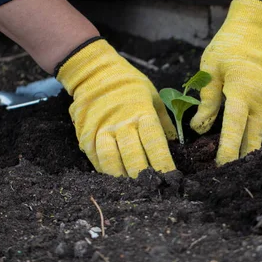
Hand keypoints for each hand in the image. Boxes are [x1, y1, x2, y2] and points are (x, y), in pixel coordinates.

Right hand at [56, 38, 176, 177]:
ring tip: (133, 188)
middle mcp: (121, 123)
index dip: (163, 164)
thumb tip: (176, 142)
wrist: (93, 72)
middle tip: (153, 190)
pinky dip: (106, 171)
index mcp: (141, 113)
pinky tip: (114, 178)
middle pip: (133, 157)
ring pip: (112, 162)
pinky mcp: (86, 135)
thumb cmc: (128, 83)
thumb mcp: (152, 95)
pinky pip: (96, 159)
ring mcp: (101, 130)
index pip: (154, 143)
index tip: (171, 178)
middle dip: (144, 177)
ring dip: (123, 178)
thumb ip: (164, 121)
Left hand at [191, 0, 261, 164]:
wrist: (254, 31)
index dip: (228, 149)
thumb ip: (207, 101)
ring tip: (233, 171)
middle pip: (252, 138)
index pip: (235, 127)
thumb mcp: (210, 71)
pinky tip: (239, 151)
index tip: (221, 168)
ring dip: (246, 152)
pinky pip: (258, 125)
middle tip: (227, 179)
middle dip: (240, 160)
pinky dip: (249, 138)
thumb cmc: (227, 48)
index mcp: (242, 92)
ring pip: (257, 134)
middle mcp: (258, 101)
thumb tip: (199, 128)